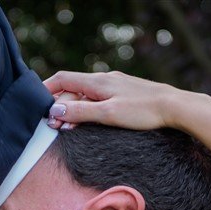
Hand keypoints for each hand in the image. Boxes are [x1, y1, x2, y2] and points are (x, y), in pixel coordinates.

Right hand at [43, 70, 186, 130]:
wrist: (175, 107)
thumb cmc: (143, 111)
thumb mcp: (108, 114)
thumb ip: (80, 112)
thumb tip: (55, 111)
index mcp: (97, 82)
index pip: (63, 80)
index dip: (46, 90)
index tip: (36, 104)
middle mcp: (104, 79)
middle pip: (72, 90)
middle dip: (60, 107)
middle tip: (54, 127)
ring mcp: (114, 85)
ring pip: (85, 95)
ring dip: (73, 110)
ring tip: (67, 128)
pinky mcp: (124, 93)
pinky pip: (98, 98)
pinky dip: (88, 109)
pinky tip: (89, 121)